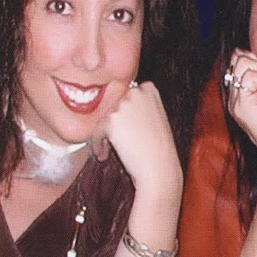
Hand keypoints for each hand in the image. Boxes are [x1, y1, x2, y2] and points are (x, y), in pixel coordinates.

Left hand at [90, 81, 182, 196]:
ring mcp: (123, 104)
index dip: (125, 112)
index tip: (126, 126)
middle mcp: (136, 92)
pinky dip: (97, 144)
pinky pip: (96, 131)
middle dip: (113, 123)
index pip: (128, 94)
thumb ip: (141, 107)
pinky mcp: (111, 119)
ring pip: (104, 118)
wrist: (159, 167)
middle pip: (114, 105)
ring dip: (104, 135)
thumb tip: (121, 110)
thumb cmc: (159, 148)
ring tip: (109, 150)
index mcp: (149, 89)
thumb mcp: (156, 117)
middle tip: (116, 140)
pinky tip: (104, 155)